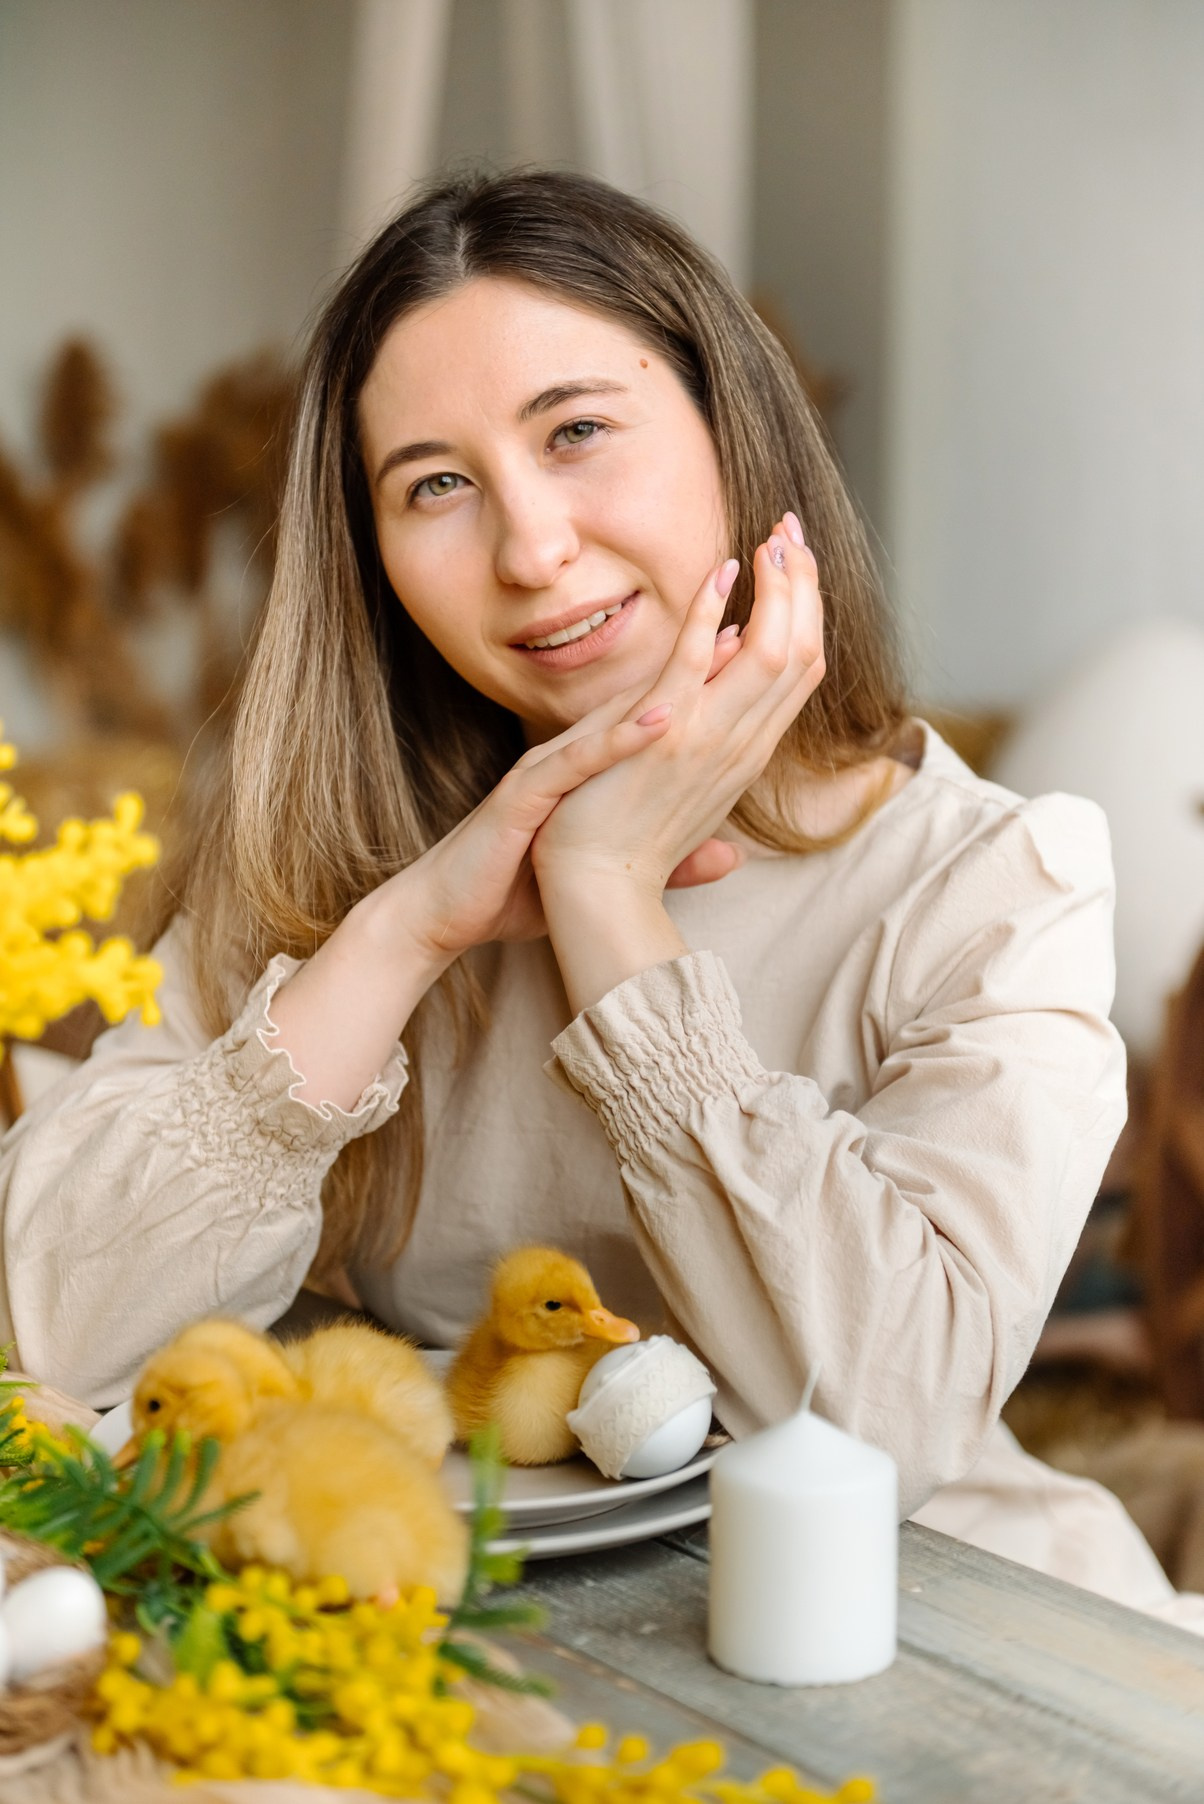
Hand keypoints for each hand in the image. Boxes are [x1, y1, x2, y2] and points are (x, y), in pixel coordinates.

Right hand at [383, 624, 747, 965]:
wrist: (449, 908)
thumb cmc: (520, 884)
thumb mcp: (606, 863)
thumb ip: (672, 858)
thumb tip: (731, 854)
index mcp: (601, 760)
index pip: (673, 702)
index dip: (726, 666)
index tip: (783, 628)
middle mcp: (580, 749)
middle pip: (659, 682)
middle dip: (715, 631)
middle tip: (767, 581)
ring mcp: (552, 765)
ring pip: (623, 706)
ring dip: (675, 662)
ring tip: (726, 616)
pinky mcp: (528, 793)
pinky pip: (576, 761)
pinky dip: (619, 739)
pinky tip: (662, 716)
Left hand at [530, 512, 823, 898]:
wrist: (596, 892)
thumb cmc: (628, 844)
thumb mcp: (687, 781)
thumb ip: (716, 727)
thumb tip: (732, 668)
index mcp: (746, 754)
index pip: (800, 671)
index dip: (807, 612)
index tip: (797, 564)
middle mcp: (741, 746)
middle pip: (803, 652)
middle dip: (804, 586)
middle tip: (793, 531)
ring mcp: (706, 740)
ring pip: (771, 653)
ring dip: (779, 589)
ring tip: (774, 539)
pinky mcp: (663, 737)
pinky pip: (696, 664)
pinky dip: (711, 614)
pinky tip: (720, 572)